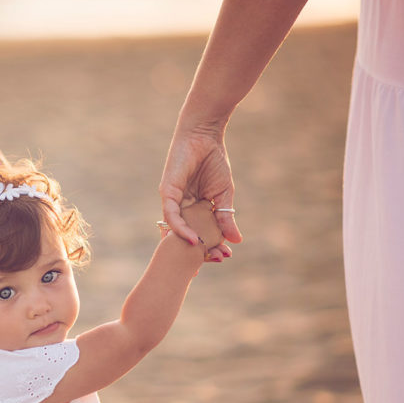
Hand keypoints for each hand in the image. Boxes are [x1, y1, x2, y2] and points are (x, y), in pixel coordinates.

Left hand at [160, 121, 241, 260]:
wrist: (205, 135)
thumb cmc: (214, 161)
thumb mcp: (223, 195)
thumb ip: (225, 218)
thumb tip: (236, 241)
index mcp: (192, 209)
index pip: (197, 233)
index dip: (206, 246)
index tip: (220, 259)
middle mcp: (179, 208)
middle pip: (185, 235)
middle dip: (194, 251)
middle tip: (205, 267)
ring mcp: (172, 201)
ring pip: (176, 229)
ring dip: (189, 245)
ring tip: (200, 259)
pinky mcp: (167, 192)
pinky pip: (172, 215)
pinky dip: (181, 229)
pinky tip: (191, 239)